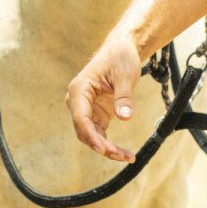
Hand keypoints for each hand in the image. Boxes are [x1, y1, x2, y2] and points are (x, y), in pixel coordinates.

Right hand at [66, 28, 143, 162]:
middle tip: (120, 155)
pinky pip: (101, 134)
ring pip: (92, 136)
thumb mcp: (125, 75)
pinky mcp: (97, 114)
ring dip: (107, 149)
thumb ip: (124, 96)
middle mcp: (79, 102)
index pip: (81, 117)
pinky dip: (111, 145)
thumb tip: (125, 116)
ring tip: (128, 157)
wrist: (121, 50)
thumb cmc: (120, 58)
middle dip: (101, 145)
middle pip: (84, 130)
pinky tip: (125, 154)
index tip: (103, 148)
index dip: (90, 135)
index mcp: (80, 90)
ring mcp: (87, 110)